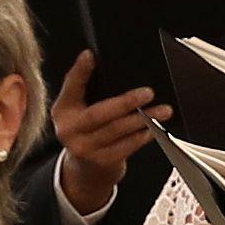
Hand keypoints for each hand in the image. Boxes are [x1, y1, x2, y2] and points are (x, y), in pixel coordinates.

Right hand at [48, 51, 168, 220]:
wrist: (85, 168)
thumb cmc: (87, 129)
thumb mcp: (79, 108)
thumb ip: (87, 87)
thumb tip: (101, 60)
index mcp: (63, 110)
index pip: (70, 87)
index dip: (79, 71)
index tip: (90, 56)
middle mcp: (69, 130)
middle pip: (98, 114)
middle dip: (125, 102)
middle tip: (147, 93)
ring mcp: (85, 148)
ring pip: (117, 131)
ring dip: (142, 120)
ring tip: (161, 110)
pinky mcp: (102, 161)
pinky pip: (127, 147)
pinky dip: (142, 136)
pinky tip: (154, 128)